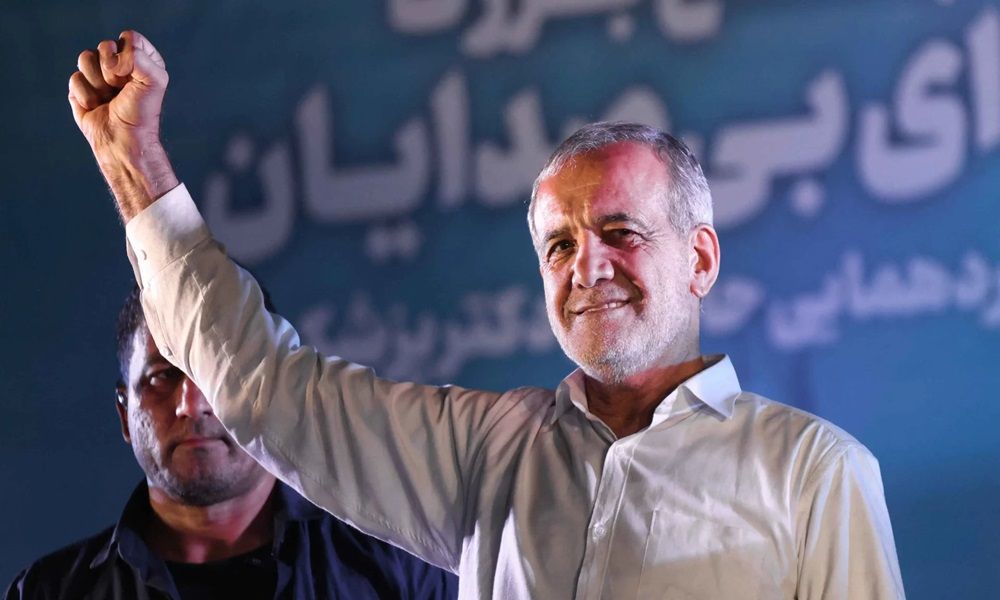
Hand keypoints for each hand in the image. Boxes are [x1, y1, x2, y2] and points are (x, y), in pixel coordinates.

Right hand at [69, 31, 177, 220]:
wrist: (122, 141)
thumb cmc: (141, 113)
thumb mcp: (154, 81)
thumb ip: (140, 58)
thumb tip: (111, 59)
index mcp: (142, 59)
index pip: (129, 37)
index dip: (128, 56)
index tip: (135, 78)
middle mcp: (121, 64)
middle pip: (104, 46)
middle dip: (111, 71)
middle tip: (120, 90)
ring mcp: (99, 75)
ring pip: (84, 58)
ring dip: (97, 83)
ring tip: (108, 98)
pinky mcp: (81, 87)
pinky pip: (74, 78)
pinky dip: (86, 95)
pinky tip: (96, 106)